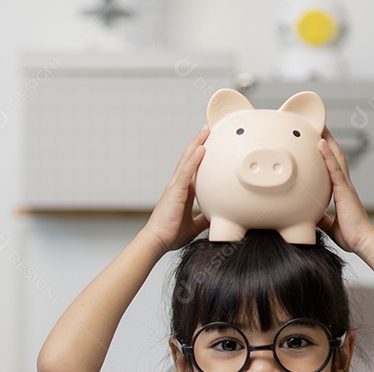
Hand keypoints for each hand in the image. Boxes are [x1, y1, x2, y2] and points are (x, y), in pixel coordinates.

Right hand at [140, 126, 210, 253]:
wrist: (157, 241)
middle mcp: (178, 185)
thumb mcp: (194, 225)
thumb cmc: (170, 234)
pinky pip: (186, 172)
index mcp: (182, 192)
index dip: (199, 155)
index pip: (193, 168)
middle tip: (208, 129)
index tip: (208, 144)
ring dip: (197, 144)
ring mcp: (175, 186)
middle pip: (189, 158)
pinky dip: (194, 159)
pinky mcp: (175, 191)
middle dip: (198, 142)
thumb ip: (203, 219)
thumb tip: (216, 217)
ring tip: (206, 130)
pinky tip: (202, 148)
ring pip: (187, 160)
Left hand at [317, 127, 373, 253]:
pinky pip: (334, 169)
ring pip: (336, 157)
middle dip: (327, 141)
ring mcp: (345, 186)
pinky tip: (320, 143)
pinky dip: (327, 155)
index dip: (326, 154)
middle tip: (319, 125)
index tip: (319, 142)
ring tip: (319, 126)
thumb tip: (311, 216)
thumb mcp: (330, 224)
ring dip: (327, 141)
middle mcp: (344, 184)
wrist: (362, 242)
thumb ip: (322, 217)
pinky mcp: (344, 190)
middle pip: (335, 157)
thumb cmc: (351, 235)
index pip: (332, 168)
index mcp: (341, 191)